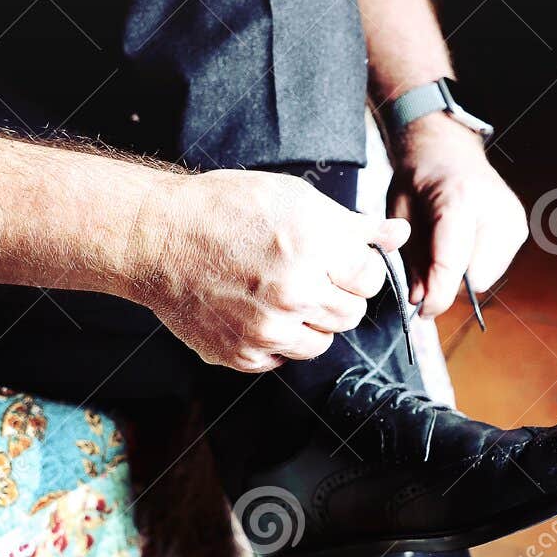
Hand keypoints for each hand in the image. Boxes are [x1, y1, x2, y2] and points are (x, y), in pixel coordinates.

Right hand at [128, 169, 409, 372]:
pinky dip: (278, 339)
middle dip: (337, 295)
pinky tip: (256, 309)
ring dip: (311, 321)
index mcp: (315, 247)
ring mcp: (269, 330)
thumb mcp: (295, 199)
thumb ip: (354, 225)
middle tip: (308, 275)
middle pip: (351, 314)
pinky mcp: (244, 354)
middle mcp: (296, 292)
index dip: (357, 268)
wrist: (158, 238)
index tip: (340, 261)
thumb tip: (399, 236)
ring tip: (281, 293)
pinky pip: (284, 357)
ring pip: (322, 342)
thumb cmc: (223, 210)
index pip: (371, 279)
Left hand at [387, 114, 528, 318]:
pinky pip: (494, 267)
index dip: (437, 295)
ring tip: (446, 246)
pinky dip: (474, 264)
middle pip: (474, 276)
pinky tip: (463, 242)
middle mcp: (494, 209)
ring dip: (462, 275)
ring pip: (486, 276)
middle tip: (427, 269)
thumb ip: (413, 261)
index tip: (423, 312)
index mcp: (458, 199)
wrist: (446, 150)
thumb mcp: (400, 218)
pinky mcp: (519, 227)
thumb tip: (422, 301)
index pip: (452, 262)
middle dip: (448, 284)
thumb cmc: (419, 181)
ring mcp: (512, 218)